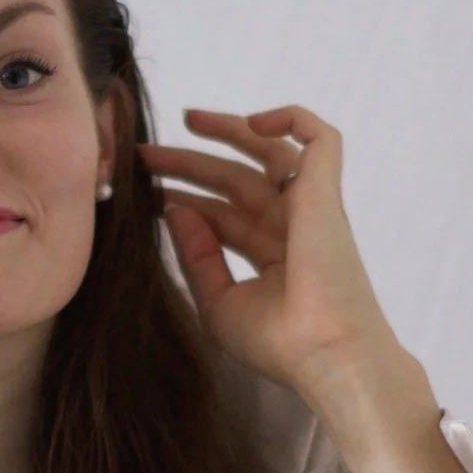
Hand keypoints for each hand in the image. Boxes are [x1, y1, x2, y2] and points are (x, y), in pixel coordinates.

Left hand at [139, 105, 402, 400]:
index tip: (145, 194)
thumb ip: (196, 256)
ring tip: (187, 119)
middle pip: (237, 181)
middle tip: (147, 154)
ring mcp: (311, 208)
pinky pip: (321, 138)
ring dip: (230, 131)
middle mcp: (291, 227)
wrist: (325, 355)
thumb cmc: (279, 343)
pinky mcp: (326, 192)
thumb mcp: (219, 302)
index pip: (222, 216)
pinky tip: (253, 121)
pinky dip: (293, 118)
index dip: (185, 201)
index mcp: (271, 255)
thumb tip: (173, 209)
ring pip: (270, 152)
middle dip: (192, 163)